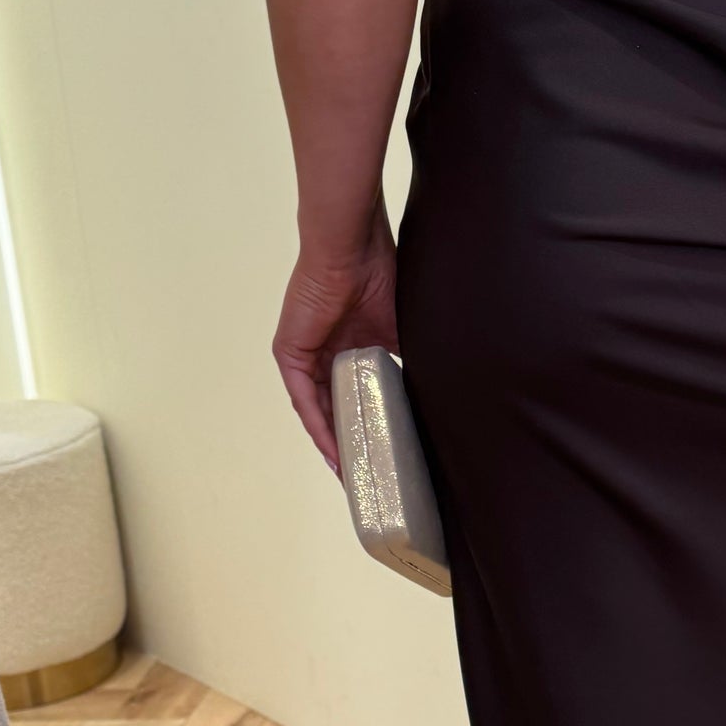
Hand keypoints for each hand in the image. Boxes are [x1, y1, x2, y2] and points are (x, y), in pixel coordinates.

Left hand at [274, 205, 398, 470]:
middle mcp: (323, 354)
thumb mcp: (398, 332)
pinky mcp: (290, 353)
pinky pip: (304, 399)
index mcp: (348, 347)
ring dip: (332, 442)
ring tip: (351, 473)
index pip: (353, 394)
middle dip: (349, 443)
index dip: (367, 425)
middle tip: (367, 475)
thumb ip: (405, 362)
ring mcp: (304, 354)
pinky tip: (334, 450)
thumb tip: (434, 393)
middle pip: (333, 409)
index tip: (384, 454)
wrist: (352, 250)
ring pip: (317, 410)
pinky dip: (318, 426)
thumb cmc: (378, 276)